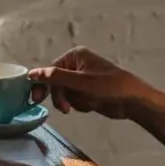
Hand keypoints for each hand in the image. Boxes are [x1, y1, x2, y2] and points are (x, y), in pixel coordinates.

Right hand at [29, 46, 145, 118]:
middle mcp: (77, 65)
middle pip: (56, 83)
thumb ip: (55, 77)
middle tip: (65, 109)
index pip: (50, 70)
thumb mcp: (80, 82)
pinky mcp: (88, 91)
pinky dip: (81, 104)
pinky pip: (75, 99)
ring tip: (88, 103)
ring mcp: (83, 78)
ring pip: (65, 94)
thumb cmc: (108, 87)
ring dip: (73, 101)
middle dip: (62, 97)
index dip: (42, 85)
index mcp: (74, 56)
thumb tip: (32, 73)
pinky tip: (93, 105)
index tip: (36, 99)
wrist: (132, 101)